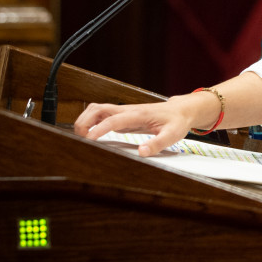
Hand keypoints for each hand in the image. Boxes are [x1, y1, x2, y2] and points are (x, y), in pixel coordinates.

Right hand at [74, 96, 208, 156]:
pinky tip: (89, 134)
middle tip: (80, 139)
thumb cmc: (177, 121)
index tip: (89, 139)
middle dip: (85, 121)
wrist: (181, 110)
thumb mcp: (173, 134)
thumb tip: (141, 152)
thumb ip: (157, 144)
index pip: (114, 119)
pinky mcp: (122, 116)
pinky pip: (101, 115)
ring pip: (97, 109)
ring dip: (85, 120)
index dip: (100, 129)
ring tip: (80, 137)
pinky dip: (91, 121)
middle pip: (98, 109)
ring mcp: (124, 112)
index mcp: (138, 114)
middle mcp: (128, 110)